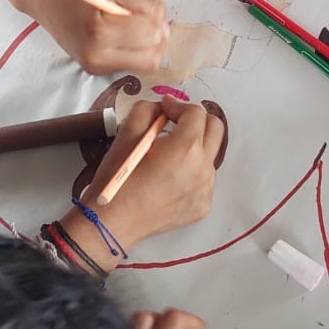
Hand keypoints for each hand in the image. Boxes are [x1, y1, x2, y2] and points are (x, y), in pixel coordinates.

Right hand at [24, 0, 167, 74]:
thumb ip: (144, 5)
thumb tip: (166, 26)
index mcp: (100, 33)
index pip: (151, 35)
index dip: (156, 20)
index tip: (144, 7)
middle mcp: (97, 57)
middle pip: (152, 58)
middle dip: (156, 37)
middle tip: (144, 17)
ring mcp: (95, 67)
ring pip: (144, 65)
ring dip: (147, 46)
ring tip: (133, 25)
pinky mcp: (95, 70)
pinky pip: (130, 65)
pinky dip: (134, 51)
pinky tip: (122, 34)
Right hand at [84, 97, 224, 246]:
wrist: (112, 222)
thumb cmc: (118, 177)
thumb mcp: (126, 133)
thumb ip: (147, 109)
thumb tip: (163, 108)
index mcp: (186, 147)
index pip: (196, 113)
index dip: (178, 105)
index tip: (164, 109)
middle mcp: (203, 168)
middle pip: (215, 129)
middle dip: (196, 120)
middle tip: (175, 123)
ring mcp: (206, 190)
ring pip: (210, 155)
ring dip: (194, 148)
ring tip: (168, 155)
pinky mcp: (203, 206)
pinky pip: (204, 180)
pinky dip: (191, 172)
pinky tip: (169, 179)